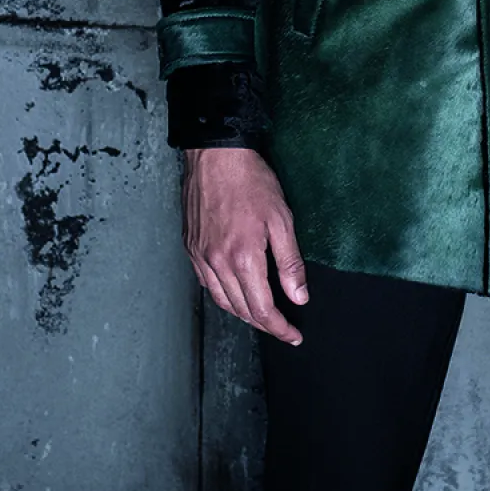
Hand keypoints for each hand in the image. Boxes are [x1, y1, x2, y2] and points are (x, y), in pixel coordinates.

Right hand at [182, 147, 307, 343]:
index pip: (262, 309)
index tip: (294, 335)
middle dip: (264, 324)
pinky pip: (206, 283)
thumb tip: (299, 296)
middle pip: (241, 310)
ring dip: (242, 314)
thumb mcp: (282, 219)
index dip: (279, 327)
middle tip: (282, 327)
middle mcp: (217, 263)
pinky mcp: (190, 247)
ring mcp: (200, 256)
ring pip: (221, 300)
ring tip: (262, 315)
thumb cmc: (251, 181)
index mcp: (243, 258)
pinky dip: (223, 295)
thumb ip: (290, 263)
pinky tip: (234, 292)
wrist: (216, 155)